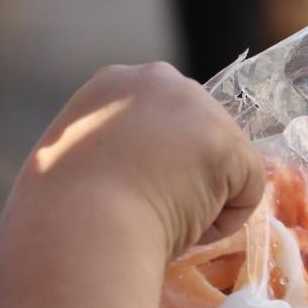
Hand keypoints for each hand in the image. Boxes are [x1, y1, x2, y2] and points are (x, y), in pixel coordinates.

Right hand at [7, 61, 264, 259]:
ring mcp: (196, 106)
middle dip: (184, 175)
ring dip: (201, 200)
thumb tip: (128, 177)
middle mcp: (157, 79)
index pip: (158, 121)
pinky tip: (186, 228)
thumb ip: (108, 152)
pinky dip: (224, 222)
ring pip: (223, 163)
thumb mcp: (72, 162)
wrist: (78, 228)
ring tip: (158, 219)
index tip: (131, 195)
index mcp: (112, 83)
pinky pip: (248, 190)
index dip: (153, 164)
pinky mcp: (226, 142)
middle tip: (149, 211)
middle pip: (197, 134)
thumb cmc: (60, 214)